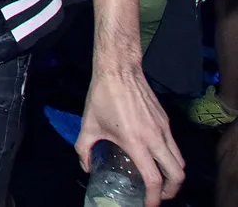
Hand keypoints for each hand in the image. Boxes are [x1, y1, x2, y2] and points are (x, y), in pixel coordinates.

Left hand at [77, 66, 184, 206]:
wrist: (118, 70)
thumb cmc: (101, 97)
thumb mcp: (88, 125)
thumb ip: (83, 150)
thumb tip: (86, 167)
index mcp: (136, 143)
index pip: (154, 179)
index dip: (154, 198)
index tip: (148, 205)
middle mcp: (155, 138)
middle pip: (178, 174)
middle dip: (171, 190)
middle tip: (157, 195)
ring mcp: (164, 128)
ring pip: (180, 160)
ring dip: (173, 174)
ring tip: (158, 180)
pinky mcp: (166, 120)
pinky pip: (174, 145)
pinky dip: (170, 157)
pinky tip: (154, 157)